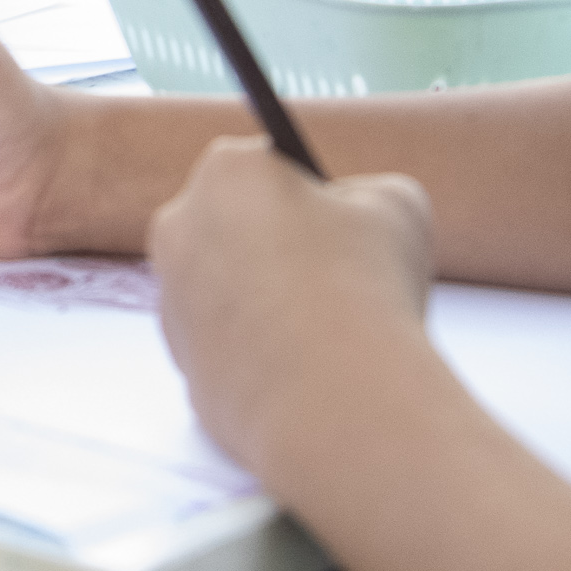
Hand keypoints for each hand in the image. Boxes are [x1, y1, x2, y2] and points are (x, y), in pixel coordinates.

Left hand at [147, 139, 434, 474]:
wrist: (334, 401)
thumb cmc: (366, 289)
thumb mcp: (399, 208)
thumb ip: (371, 194)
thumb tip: (358, 212)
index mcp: (226, 173)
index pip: (268, 168)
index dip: (312, 197)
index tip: (340, 224)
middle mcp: (179, 228)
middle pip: (238, 227)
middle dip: (282, 249)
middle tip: (340, 280)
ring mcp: (172, 302)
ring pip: (228, 292)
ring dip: (267, 305)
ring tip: (326, 331)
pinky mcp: (182, 368)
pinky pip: (229, 351)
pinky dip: (261, 359)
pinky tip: (304, 370)